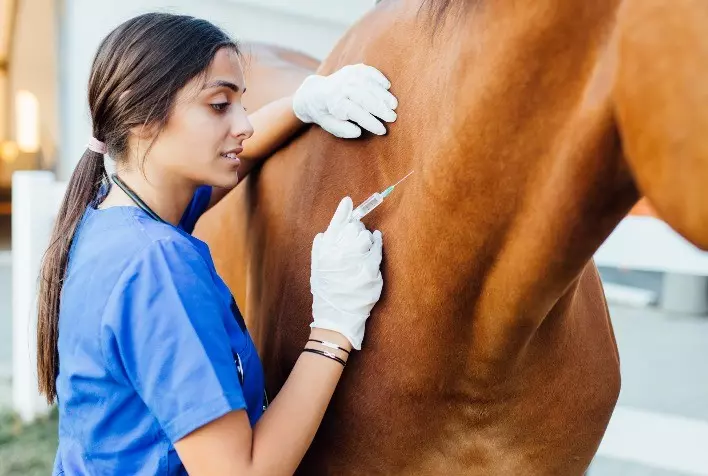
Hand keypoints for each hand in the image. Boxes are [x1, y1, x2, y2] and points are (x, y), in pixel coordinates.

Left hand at [293, 64, 397, 138]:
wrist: (315, 92)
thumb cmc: (326, 113)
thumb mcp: (329, 126)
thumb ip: (342, 130)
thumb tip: (358, 132)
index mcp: (334, 102)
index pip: (355, 112)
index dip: (370, 122)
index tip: (382, 130)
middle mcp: (340, 87)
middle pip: (363, 97)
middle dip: (379, 108)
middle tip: (393, 118)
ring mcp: (346, 76)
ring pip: (368, 84)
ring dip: (382, 94)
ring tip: (394, 105)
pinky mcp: (353, 69)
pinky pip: (368, 71)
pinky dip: (378, 77)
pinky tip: (387, 86)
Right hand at [309, 197, 383, 349]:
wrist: (336, 316)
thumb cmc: (327, 291)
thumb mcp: (317, 268)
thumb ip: (321, 248)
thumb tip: (326, 231)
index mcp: (325, 251)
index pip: (335, 225)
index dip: (342, 211)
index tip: (348, 201)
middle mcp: (340, 253)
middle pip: (354, 228)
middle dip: (356, 229)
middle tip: (355, 238)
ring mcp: (357, 260)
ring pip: (366, 236)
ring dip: (366, 238)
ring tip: (361, 247)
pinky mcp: (371, 268)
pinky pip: (377, 248)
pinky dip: (377, 241)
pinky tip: (376, 239)